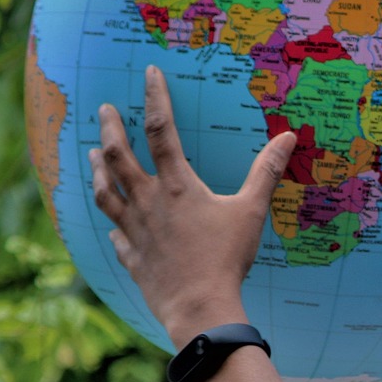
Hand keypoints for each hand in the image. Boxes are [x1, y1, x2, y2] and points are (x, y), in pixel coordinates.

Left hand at [92, 66, 296, 345]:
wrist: (199, 306)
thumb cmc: (227, 258)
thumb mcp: (251, 212)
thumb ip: (266, 172)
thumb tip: (288, 139)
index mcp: (177, 185)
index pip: (162, 130)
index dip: (155, 97)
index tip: (149, 74)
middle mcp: (148, 202)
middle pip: (120, 155)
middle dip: (111, 128)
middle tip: (105, 110)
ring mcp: (135, 229)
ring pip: (106, 191)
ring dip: (99, 169)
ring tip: (93, 154)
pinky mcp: (132, 257)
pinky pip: (117, 235)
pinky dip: (114, 225)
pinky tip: (113, 223)